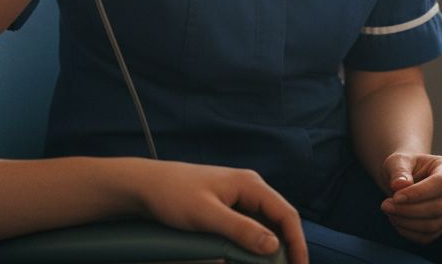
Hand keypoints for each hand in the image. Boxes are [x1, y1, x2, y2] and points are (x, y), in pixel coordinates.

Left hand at [136, 161, 307, 263]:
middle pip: (278, 220)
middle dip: (287, 246)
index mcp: (249, 184)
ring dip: (270, 246)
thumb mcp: (206, 215)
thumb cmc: (172, 195)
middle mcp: (248, 188)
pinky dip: (253, 242)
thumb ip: (240, 230)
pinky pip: (249, 225)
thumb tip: (273, 245)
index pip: (286, 214)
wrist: (144, 185)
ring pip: (264, 224)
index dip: (297, 242)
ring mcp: (237, 197)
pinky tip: (249, 257)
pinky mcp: (226, 206)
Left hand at [378, 152, 441, 244]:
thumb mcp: (397, 161)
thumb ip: (398, 170)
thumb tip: (400, 185)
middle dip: (409, 210)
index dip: (418, 193)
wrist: (404, 180)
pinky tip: (395, 220)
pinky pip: (428, 236)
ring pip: (434, 224)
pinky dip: (408, 232)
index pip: (440, 183)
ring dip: (407, 222)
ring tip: (388, 211)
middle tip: (385, 205)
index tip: (395, 197)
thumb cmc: (403, 168)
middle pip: (439, 206)